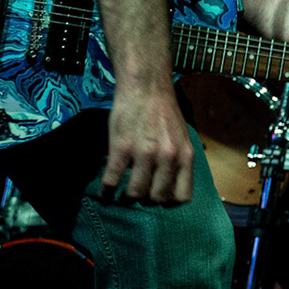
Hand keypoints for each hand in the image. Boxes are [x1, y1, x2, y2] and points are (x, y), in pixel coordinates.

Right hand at [103, 81, 194, 204]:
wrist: (146, 87)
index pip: (182, 196)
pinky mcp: (122, 148)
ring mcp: (144, 154)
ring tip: (122, 194)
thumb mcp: (182, 137)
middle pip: (157, 197)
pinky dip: (106, 191)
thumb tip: (170, 186)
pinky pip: (112, 180)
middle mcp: (167, 157)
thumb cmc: (164, 112)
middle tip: (139, 194)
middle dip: (147, 199)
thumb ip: (178, 161)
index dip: (170, 202)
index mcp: (185, 155)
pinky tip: (104, 193)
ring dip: (127, 197)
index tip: (160, 200)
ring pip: (135, 193)